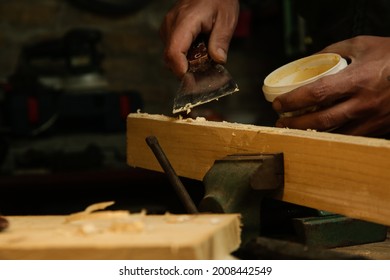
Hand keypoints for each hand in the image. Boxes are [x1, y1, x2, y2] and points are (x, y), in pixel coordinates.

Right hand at [160, 0, 239, 77]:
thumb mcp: (227, 19)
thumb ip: (221, 40)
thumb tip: (218, 60)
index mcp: (185, 21)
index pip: (174, 52)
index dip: (181, 70)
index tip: (193, 79)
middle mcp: (171, 24)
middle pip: (169, 58)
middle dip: (185, 69)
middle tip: (204, 71)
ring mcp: (168, 26)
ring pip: (169, 55)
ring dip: (184, 62)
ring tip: (202, 58)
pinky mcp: (169, 28)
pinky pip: (172, 48)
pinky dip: (183, 55)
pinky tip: (196, 50)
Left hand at [272, 35, 389, 136]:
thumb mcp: (363, 45)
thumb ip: (333, 51)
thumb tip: (309, 61)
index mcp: (358, 79)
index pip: (317, 93)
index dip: (293, 100)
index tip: (278, 103)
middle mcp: (364, 103)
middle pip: (322, 120)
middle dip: (296, 123)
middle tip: (280, 121)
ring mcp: (372, 119)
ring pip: (335, 135)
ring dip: (310, 134)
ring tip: (295, 130)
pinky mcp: (378, 128)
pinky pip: (350, 138)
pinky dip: (332, 138)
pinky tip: (319, 134)